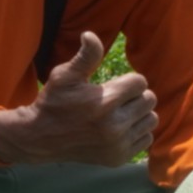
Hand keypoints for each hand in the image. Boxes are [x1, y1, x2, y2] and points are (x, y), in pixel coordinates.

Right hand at [0, 32, 157, 165]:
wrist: (40, 138)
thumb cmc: (53, 103)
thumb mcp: (64, 76)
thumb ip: (85, 56)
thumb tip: (91, 35)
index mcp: (104, 102)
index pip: (140, 82)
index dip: (129, 81)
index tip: (114, 86)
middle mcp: (114, 125)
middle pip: (150, 100)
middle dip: (136, 96)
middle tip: (118, 99)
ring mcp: (118, 144)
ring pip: (151, 119)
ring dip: (140, 114)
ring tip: (121, 112)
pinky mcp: (119, 157)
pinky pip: (146, 138)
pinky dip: (137, 132)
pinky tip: (120, 128)